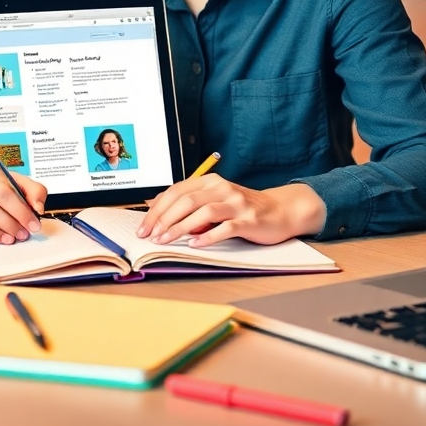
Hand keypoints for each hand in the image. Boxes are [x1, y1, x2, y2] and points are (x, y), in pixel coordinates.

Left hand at [137, 174, 325, 247]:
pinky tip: (195, 244)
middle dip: (164, 218)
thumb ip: (190, 203)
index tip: (144, 226)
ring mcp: (237, 203)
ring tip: (166, 240)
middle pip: (186, 200)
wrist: (281, 210)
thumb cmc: (243, 208)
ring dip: (181, 227)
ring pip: (203, 212)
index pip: (176, 191)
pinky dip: (208, 236)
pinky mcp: (249, 220)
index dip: (157, 209)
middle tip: (150, 235)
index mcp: (211, 182)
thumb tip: (157, 208)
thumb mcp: (215, 200)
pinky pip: (226, 227)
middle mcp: (222, 188)